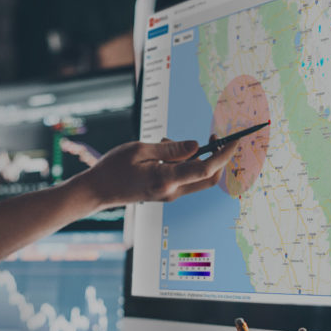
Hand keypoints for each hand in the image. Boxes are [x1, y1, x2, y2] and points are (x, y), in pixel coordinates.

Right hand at [72, 137, 238, 208]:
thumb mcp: (140, 149)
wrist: (98, 191)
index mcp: (165, 179)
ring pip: (196, 176)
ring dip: (193, 157)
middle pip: (209, 177)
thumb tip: (196, 146)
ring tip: (165, 143)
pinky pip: (184, 176)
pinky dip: (182, 162)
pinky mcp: (166, 192)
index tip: (233, 140)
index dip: (223, 154)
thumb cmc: (114, 168)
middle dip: (217, 157)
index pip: (205, 168)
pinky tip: (161, 152)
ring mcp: (170, 194)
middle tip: (213, 136)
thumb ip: (171, 149)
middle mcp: (172, 191)